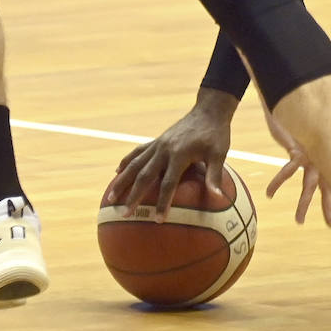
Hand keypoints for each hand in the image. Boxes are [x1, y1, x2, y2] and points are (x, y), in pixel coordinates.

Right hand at [107, 88, 235, 221]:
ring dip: (122, 180)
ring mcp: (158, 144)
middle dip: (134, 196)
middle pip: (144, 175)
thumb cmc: (215, 134)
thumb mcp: (219, 154)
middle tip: (125, 213)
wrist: (208, 111)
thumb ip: (215, 175)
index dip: (162, 202)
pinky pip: (138, 152)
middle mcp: (164, 149)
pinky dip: (126, 162)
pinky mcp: (157, 140)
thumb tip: (219, 198)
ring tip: (111, 197)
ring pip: (134, 164)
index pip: (168, 183)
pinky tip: (118, 172)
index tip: (157, 220)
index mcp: (179, 154)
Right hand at [263, 106, 330, 226]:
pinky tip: (270, 194)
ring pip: (310, 184)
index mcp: (324, 156)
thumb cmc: (295, 117)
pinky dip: (277, 183)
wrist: (292, 96)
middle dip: (330, 207)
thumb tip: (299, 151)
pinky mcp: (299, 150)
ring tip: (299, 221)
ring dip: (303, 204)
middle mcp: (322, 156)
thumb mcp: (300, 135)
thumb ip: (301, 145)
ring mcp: (312, 154)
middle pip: (330, 186)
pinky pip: (287, 171)